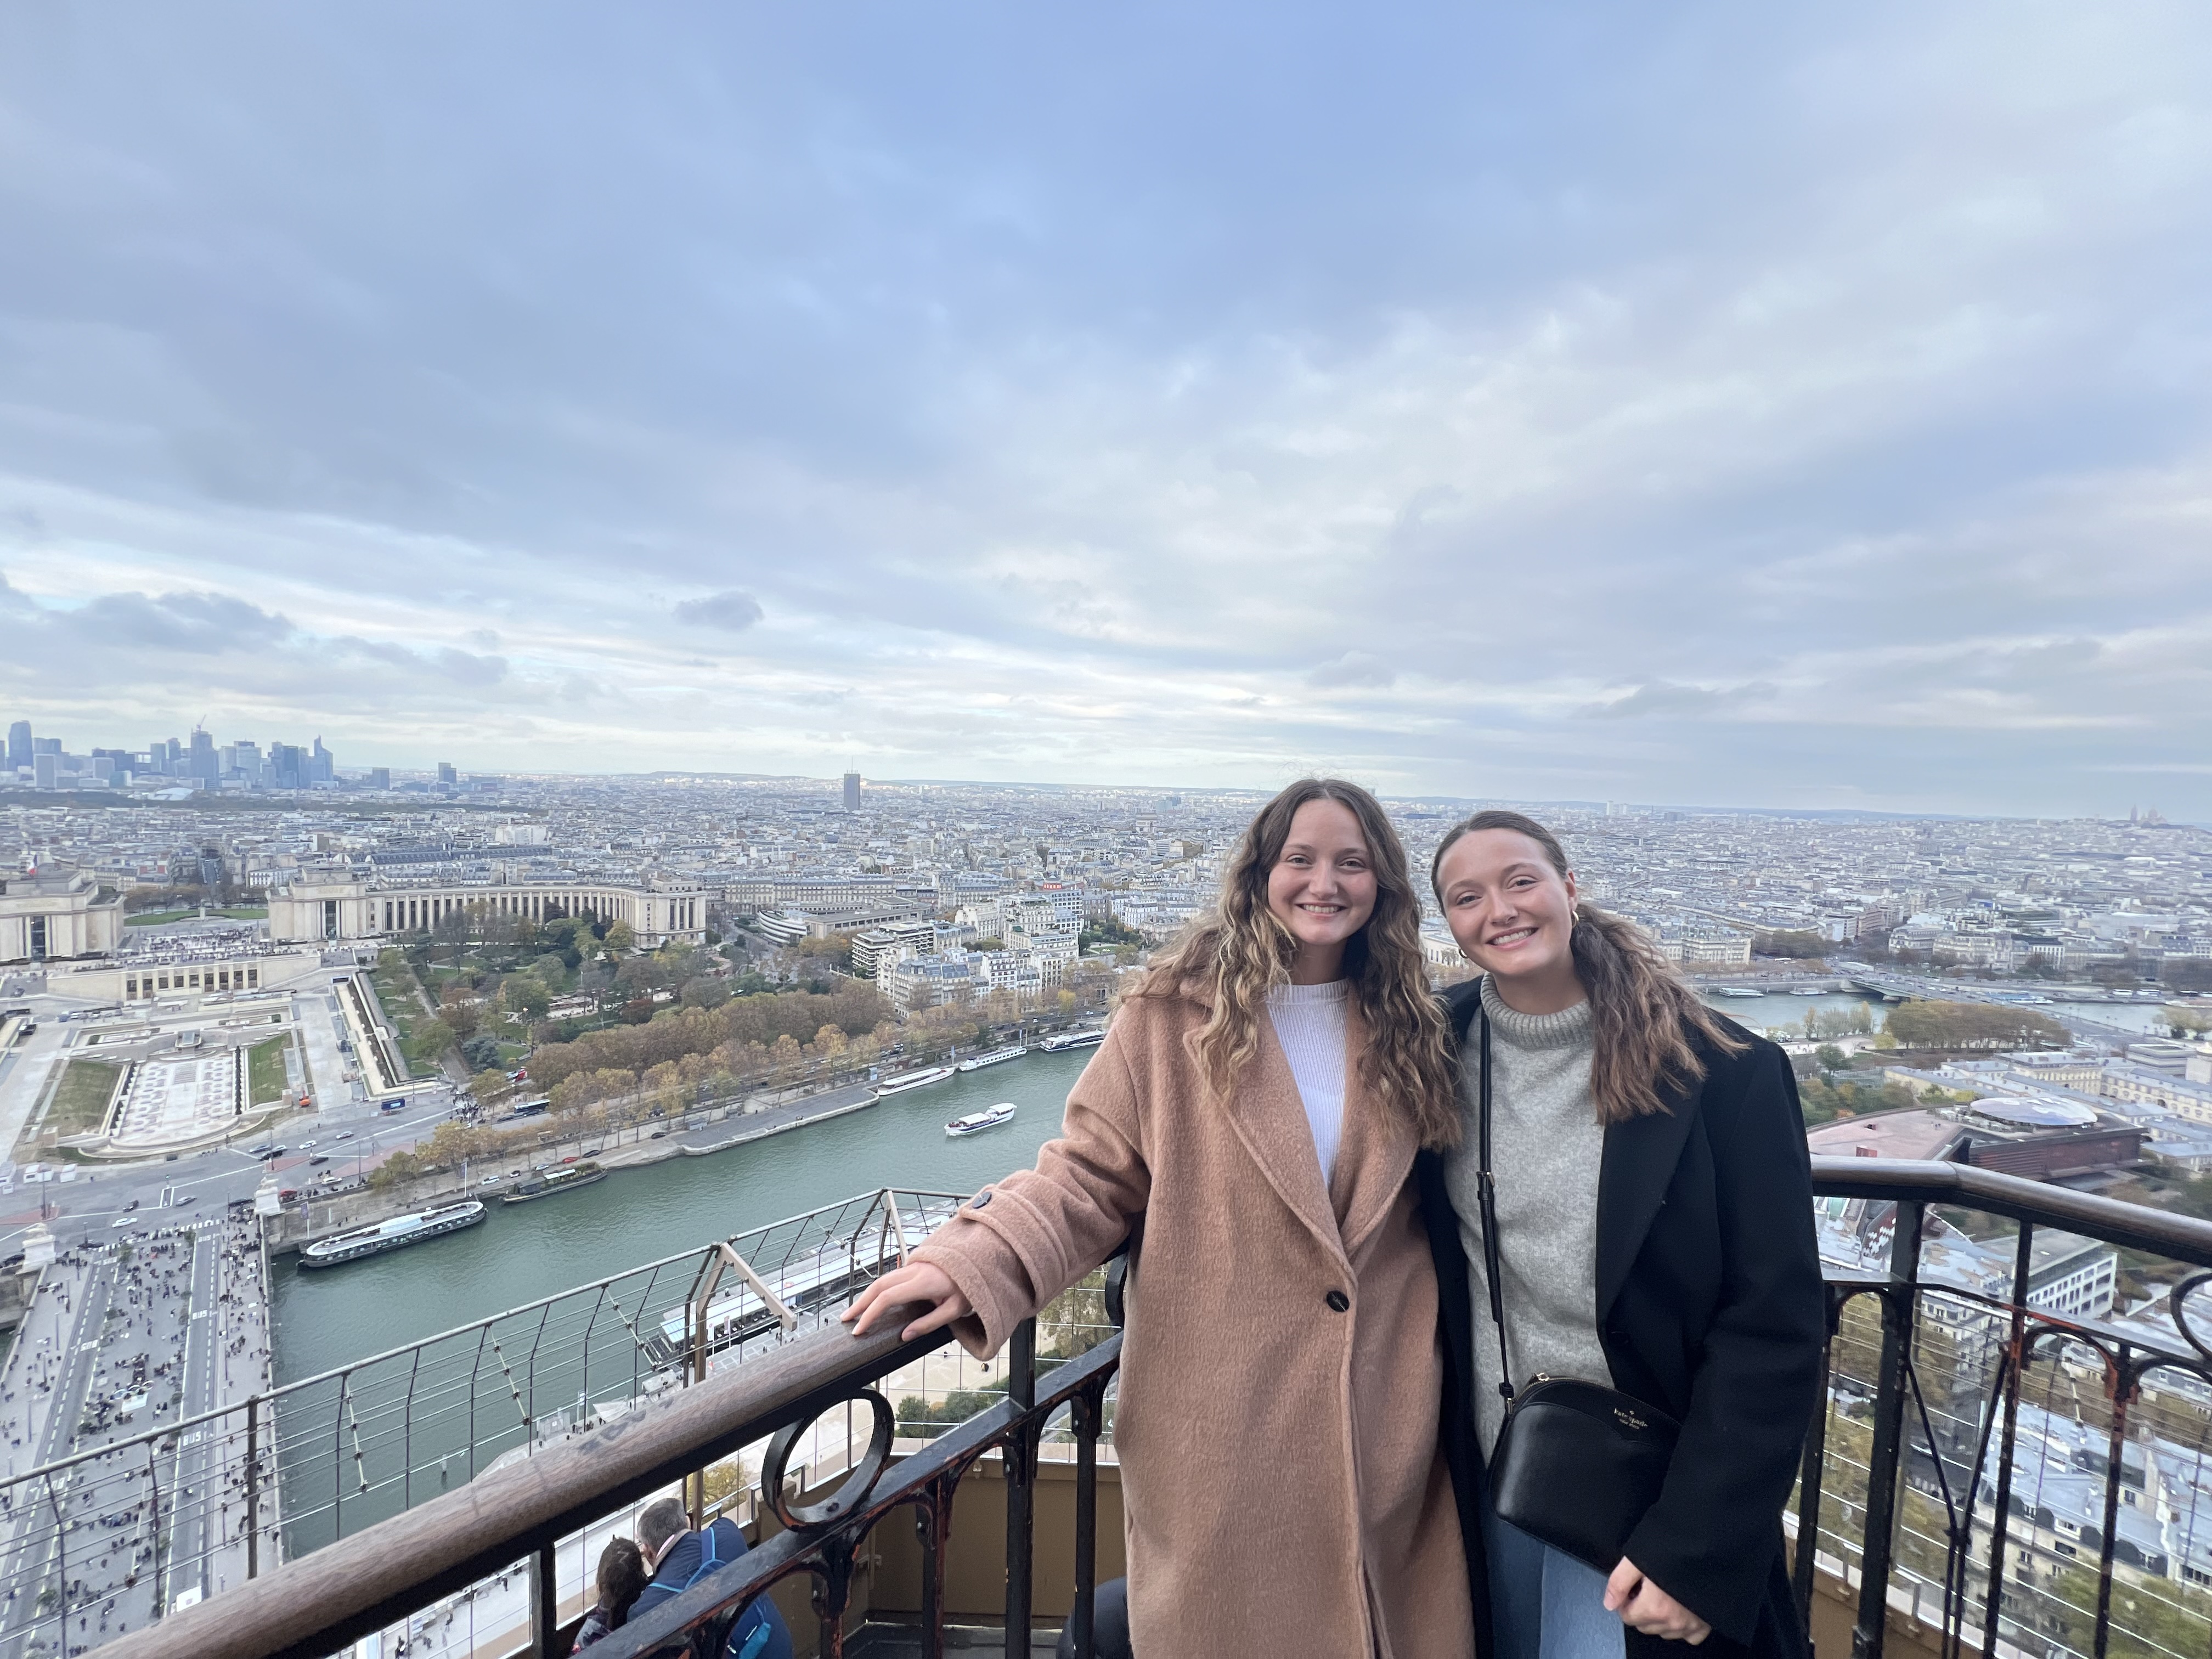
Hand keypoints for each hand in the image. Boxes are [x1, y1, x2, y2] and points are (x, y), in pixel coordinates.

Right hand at [841, 1260, 971, 1341]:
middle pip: (878, 1285)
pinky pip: (890, 1277)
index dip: (870, 1313)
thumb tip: (905, 1335)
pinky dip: (876, 1289)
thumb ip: (930, 1323)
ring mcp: (913, 1266)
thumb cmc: (970, 1286)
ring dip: (866, 1295)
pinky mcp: (914, 1266)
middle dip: (860, 1304)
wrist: (979, 1258)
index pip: (887, 1297)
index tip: (859, 1329)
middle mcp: (914, 1271)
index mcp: (923, 1282)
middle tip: (847, 1320)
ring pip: (882, 1279)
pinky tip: (872, 1299)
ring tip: (854, 1312)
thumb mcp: (955, 1309)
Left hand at [1605, 1557, 1709, 1644]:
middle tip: (1647, 1588)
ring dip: (1659, 1618)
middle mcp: (1673, 1621)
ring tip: (1663, 1595)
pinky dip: (1681, 1626)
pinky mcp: (1705, 1624)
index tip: (1632, 1588)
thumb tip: (1609, 1603)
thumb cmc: (1672, 1550)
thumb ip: (1619, 1582)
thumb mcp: (1637, 1559)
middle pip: (1644, 1625)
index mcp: (1655, 1607)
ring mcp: (1690, 1625)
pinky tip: (1679, 1609)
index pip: (1627, 1616)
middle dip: (1641, 1610)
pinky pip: (1689, 1636)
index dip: (1626, 1600)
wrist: (1705, 1551)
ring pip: (1663, 1631)